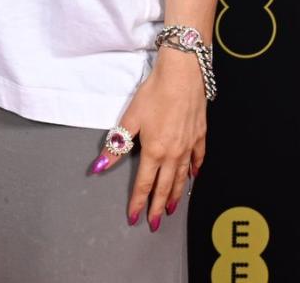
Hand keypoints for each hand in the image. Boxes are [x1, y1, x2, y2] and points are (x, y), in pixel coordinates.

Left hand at [90, 50, 205, 228]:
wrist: (183, 75)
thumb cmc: (154, 93)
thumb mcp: (131, 117)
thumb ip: (116, 144)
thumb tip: (99, 166)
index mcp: (154, 151)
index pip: (144, 184)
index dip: (138, 202)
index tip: (134, 218)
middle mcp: (174, 154)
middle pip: (165, 187)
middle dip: (158, 207)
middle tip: (154, 224)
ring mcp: (189, 146)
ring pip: (182, 178)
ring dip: (175, 195)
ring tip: (171, 208)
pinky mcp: (200, 136)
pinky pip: (197, 159)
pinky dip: (194, 171)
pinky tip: (193, 176)